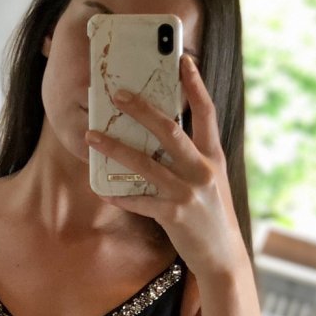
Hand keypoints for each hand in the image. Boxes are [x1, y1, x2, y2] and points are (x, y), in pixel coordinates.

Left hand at [84, 53, 245, 277]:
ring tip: (92, 137)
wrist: (223, 255)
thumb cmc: (212, 214)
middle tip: (118, 94)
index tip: (183, 60)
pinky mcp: (175, 214)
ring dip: (115, 148)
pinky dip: (120, 194)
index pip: (206, 112)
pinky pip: (140, 200)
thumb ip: (192, 157)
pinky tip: (104, 189)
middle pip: (169, 130)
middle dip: (141, 110)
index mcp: (213, 156)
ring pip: (146, 163)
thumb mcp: (211, 180)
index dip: (195, 85)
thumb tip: (161, 136)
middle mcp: (203, 170)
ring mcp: (189, 192)